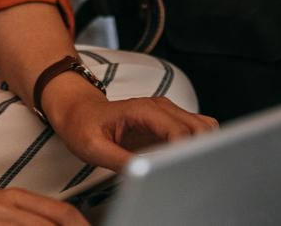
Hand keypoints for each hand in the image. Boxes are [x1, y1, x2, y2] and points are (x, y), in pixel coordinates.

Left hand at [44, 78, 219, 170]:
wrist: (78, 111)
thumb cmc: (83, 125)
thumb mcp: (94, 148)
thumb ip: (120, 160)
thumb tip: (145, 173)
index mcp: (143, 111)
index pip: (180, 131)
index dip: (185, 153)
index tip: (179, 171)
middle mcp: (160, 108)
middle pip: (200, 128)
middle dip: (198, 151)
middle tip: (183, 172)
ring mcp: (166, 113)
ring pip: (203, 128)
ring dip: (200, 147)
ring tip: (182, 166)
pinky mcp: (167, 122)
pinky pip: (194, 131)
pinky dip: (196, 145)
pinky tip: (180, 160)